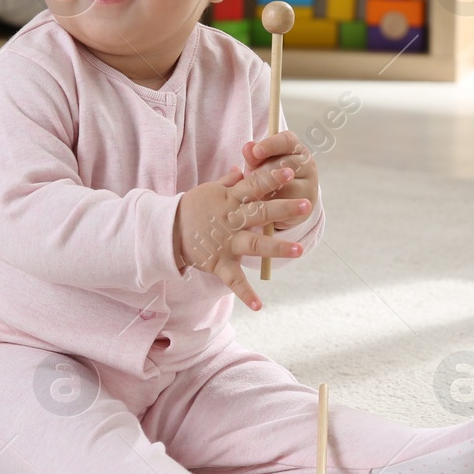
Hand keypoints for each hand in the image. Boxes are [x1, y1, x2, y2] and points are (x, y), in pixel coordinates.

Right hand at [174, 163, 312, 310]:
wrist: (166, 230)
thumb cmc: (192, 207)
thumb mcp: (210, 190)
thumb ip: (230, 181)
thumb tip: (244, 168)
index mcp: (230, 199)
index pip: (254, 185)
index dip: (271, 178)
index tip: (289, 171)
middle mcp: (231, 220)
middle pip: (261, 212)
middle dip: (284, 209)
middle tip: (307, 205)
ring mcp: (226, 243)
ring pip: (254, 244)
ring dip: (277, 247)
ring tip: (299, 249)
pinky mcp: (219, 263)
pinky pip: (234, 280)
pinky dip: (246, 294)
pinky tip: (259, 306)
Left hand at [233, 130, 317, 230]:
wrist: (281, 204)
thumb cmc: (267, 177)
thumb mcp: (258, 165)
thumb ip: (252, 157)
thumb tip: (247, 147)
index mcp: (295, 147)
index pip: (287, 141)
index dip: (271, 145)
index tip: (256, 151)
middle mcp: (307, 163)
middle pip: (287, 163)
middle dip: (265, 172)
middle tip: (251, 179)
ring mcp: (310, 184)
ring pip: (288, 186)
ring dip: (268, 191)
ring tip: (256, 195)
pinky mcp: (308, 204)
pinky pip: (289, 205)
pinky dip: (274, 206)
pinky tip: (264, 206)